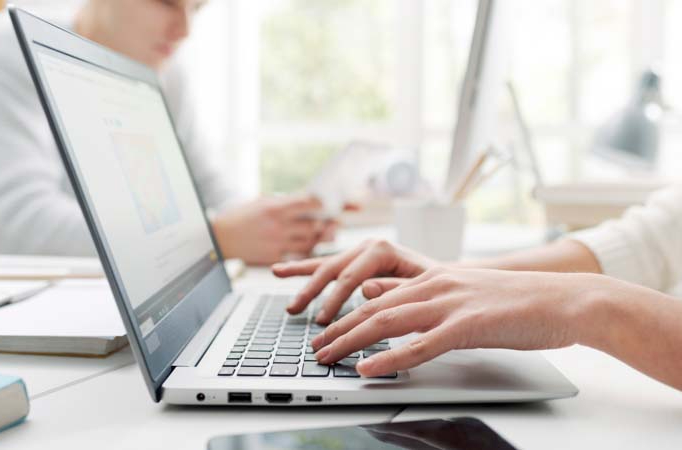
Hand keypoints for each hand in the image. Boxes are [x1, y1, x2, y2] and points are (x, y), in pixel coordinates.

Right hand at [211, 194, 327, 264]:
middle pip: (314, 225)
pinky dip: (309, 250)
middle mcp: (277, 225)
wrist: (219, 239)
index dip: (323, 203)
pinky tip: (312, 245)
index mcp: (274, 208)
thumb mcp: (261, 202)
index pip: (308, 203)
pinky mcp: (274, 257)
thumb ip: (285, 202)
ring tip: (328, 233)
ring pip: (310, 242)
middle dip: (327, 223)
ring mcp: (276, 243)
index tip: (331, 203)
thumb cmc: (240, 217)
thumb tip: (309, 200)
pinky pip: (299, 255)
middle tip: (336, 221)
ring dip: (321, 238)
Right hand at [272, 239, 437, 323]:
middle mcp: (367, 247)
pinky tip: (281, 271)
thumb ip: (395, 287)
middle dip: (313, 294)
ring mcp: (359, 252)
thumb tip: (364, 288)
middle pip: (332, 270)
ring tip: (290, 303)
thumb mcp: (422, 288)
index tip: (324, 323)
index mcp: (382, 249)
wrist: (448, 279)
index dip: (334, 302)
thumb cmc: (438, 285)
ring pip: (325, 267)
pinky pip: (324, 265)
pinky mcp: (354, 261)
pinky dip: (303, 269)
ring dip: (303, 283)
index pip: (350, 277)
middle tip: (299, 315)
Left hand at [312, 267, 603, 376]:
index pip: (379, 295)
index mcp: (434, 278)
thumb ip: (426, 297)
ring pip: (388, 321)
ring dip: (351, 341)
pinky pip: (421, 344)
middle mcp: (435, 284)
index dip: (346, 312)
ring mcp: (450, 303)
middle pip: (373, 307)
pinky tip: (368, 368)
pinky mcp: (468, 325)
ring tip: (325, 357)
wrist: (565, 299)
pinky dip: (390, 358)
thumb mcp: (465, 294)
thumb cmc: (518, 303)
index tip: (325, 328)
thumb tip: (386, 298)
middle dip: (338, 328)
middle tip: (314, 347)